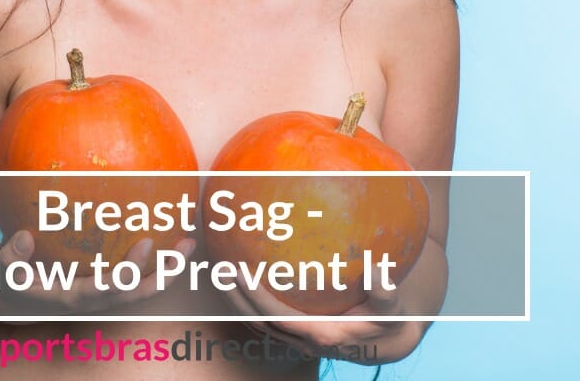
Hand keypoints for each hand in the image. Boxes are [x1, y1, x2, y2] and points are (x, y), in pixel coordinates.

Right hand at [0, 230, 196, 315]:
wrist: (12, 297)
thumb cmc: (8, 277)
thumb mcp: (0, 269)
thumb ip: (10, 258)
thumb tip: (24, 237)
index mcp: (71, 298)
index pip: (106, 289)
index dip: (128, 271)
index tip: (146, 244)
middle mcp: (93, 300)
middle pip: (136, 294)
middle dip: (163, 274)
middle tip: (185, 245)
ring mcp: (102, 296)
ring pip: (142, 289)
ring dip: (168, 269)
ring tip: (189, 242)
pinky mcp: (106, 286)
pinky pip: (137, 278)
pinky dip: (156, 264)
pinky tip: (172, 238)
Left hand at [224, 267, 426, 364]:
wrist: (389, 344)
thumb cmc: (388, 320)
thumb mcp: (391, 307)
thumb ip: (384, 292)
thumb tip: (376, 270)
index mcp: (320, 334)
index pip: (277, 316)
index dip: (256, 296)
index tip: (240, 272)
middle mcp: (303, 341)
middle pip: (258, 322)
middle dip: (236, 298)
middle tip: (219, 267)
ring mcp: (298, 341)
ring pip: (257, 325)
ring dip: (237, 302)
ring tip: (220, 273)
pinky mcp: (298, 335)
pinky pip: (266, 323)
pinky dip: (248, 306)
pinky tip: (238, 286)